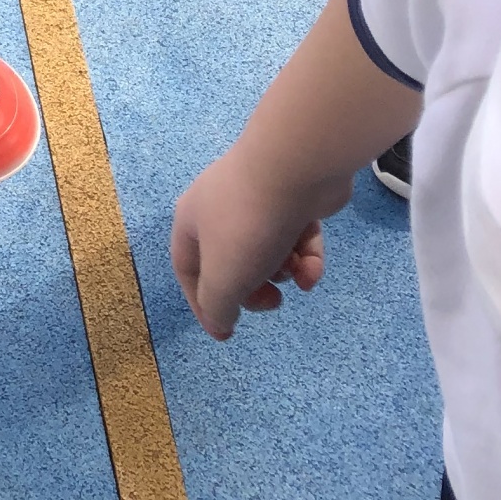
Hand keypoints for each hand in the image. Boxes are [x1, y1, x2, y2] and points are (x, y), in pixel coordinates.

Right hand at [172, 155, 326, 340]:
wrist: (294, 167)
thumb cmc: (248, 224)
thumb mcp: (224, 277)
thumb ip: (217, 307)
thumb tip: (221, 322)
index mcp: (192, 222)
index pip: (188, 270)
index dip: (203, 305)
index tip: (227, 332)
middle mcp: (220, 209)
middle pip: (231, 263)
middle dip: (252, 290)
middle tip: (272, 302)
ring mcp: (257, 201)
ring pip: (266, 251)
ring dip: (282, 271)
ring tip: (293, 272)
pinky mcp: (292, 198)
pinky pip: (294, 237)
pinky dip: (304, 256)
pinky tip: (312, 267)